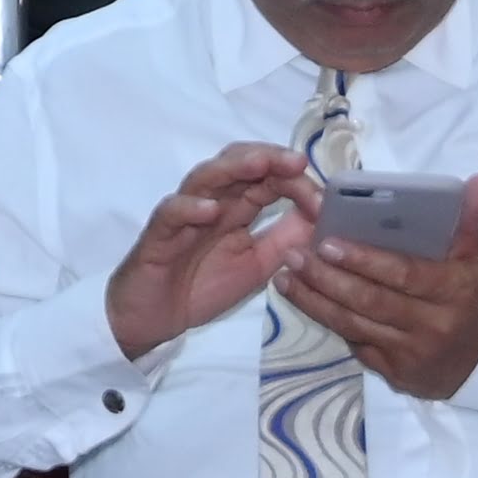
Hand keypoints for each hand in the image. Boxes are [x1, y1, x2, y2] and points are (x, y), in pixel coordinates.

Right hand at [100, 141, 321, 360]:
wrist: (153, 318)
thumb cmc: (202, 286)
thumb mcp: (258, 266)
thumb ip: (286, 239)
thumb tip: (323, 216)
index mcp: (236, 208)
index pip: (267, 179)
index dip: (295, 182)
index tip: (324, 202)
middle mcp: (211, 201)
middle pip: (237, 165)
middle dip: (268, 158)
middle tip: (296, 162)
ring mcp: (183, 214)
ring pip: (205, 178)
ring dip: (232, 169)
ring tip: (259, 165)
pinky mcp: (158, 234)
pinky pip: (171, 213)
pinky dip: (190, 208)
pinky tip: (211, 210)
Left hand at [277, 222, 477, 401]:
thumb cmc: (475, 300)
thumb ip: (470, 219)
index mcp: (452, 291)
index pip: (402, 273)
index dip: (363, 260)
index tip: (326, 243)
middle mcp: (431, 326)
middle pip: (370, 301)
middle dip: (327, 278)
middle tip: (294, 254)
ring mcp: (410, 354)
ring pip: (355, 325)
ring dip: (315, 301)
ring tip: (286, 276)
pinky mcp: (394, 373)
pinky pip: (356, 345)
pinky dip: (330, 323)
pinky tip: (306, 302)